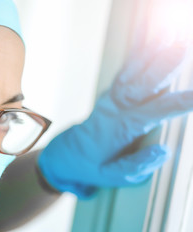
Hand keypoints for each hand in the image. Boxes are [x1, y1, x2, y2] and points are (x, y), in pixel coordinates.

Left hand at [38, 42, 192, 197]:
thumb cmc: (94, 166)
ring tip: (171, 36)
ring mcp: (111, 98)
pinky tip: (152, 41)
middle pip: (141, 84)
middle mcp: (114, 109)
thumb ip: (139, 165)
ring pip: (132, 72)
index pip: (151, 114)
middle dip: (163, 65)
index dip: (175, 105)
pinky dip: (139, 55)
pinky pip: (126, 70)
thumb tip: (164, 150)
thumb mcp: (114, 177)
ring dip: (151, 53)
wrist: (68, 154)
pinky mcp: (111, 93)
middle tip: (182, 47)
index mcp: (119, 130)